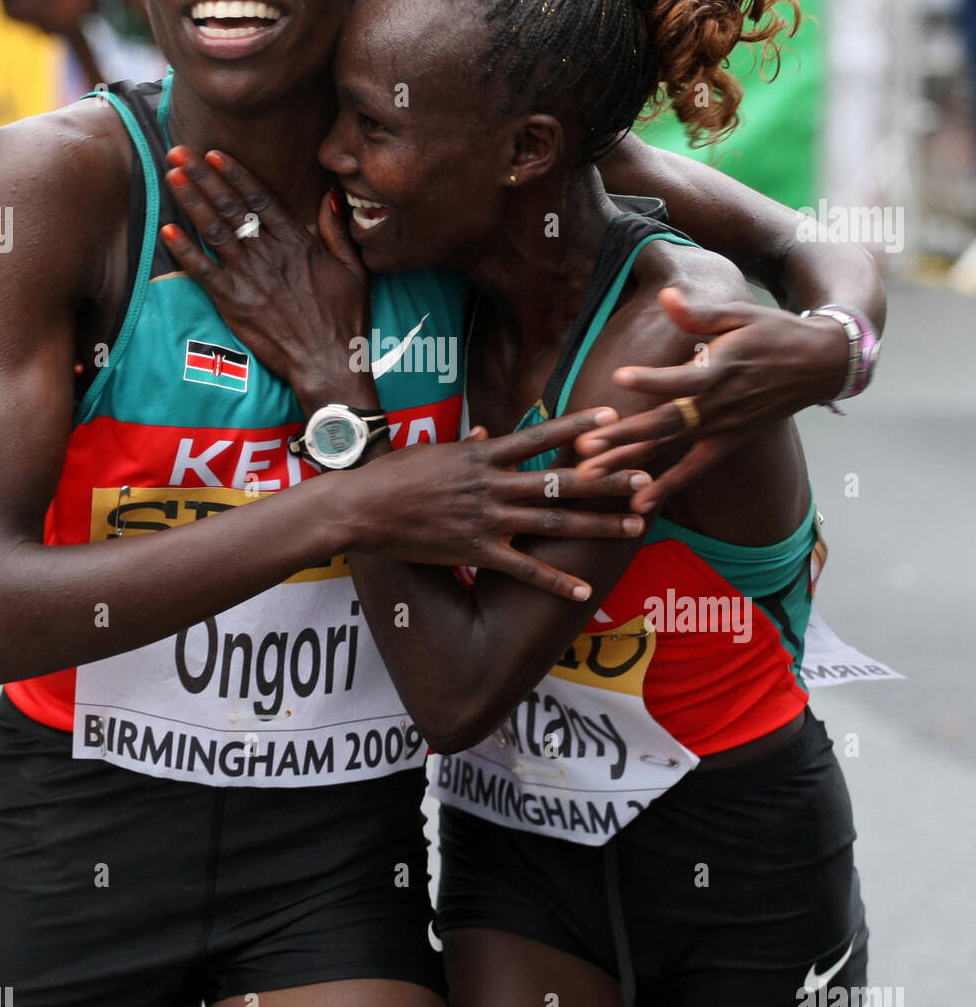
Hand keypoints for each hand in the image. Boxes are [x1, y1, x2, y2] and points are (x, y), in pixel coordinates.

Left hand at [160, 147, 370, 401]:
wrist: (328, 362)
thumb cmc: (345, 319)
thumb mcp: (355, 270)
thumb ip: (338, 231)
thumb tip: (331, 195)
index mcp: (298, 243)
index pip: (260, 199)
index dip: (234, 174)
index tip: (213, 154)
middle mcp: (270, 254)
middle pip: (231, 207)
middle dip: (203, 177)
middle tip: (179, 152)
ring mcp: (250, 278)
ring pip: (215, 231)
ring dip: (191, 201)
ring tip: (172, 177)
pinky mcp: (235, 303)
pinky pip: (204, 272)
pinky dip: (185, 251)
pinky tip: (167, 230)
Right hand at [349, 410, 652, 599]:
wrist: (361, 508)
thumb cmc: (394, 475)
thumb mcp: (433, 450)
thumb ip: (469, 446)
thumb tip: (491, 435)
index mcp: (484, 456)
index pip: (541, 435)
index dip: (578, 425)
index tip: (612, 416)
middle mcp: (493, 485)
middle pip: (561, 480)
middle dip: (607, 480)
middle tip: (645, 478)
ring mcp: (487, 519)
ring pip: (553, 522)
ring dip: (597, 525)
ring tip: (634, 528)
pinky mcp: (475, 551)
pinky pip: (524, 569)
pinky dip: (555, 580)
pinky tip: (583, 590)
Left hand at [573, 286, 849, 510]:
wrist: (820, 364)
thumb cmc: (775, 332)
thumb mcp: (742, 313)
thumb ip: (701, 313)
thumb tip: (666, 295)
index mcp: (723, 367)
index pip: (683, 378)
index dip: (652, 379)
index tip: (618, 376)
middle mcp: (721, 403)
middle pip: (666, 422)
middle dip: (623, 436)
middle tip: (584, 447)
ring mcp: (725, 427)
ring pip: (670, 448)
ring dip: (629, 463)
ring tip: (590, 476)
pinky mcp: (729, 441)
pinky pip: (694, 469)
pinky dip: (667, 487)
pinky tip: (637, 505)